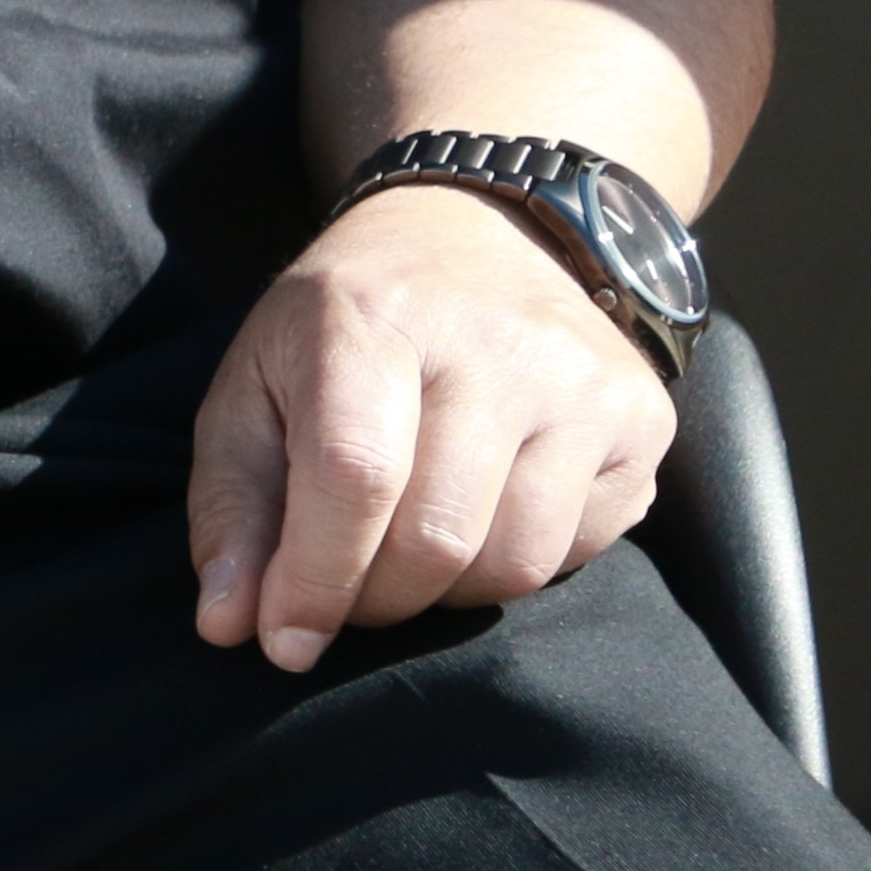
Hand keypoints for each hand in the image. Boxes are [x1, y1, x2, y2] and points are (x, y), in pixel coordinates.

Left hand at [189, 179, 676, 671]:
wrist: (478, 231)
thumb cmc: (343, 323)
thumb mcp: (254, 384)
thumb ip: (232, 505)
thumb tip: (227, 625)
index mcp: (369, 318)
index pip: (352, 477)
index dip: (314, 579)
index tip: (284, 639)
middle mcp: (491, 345)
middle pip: (436, 537)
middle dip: (374, 599)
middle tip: (343, 592)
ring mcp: (580, 383)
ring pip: (515, 562)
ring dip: (446, 593)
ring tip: (406, 553)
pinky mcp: (643, 421)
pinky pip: (580, 550)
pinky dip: (514, 565)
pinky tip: (479, 517)